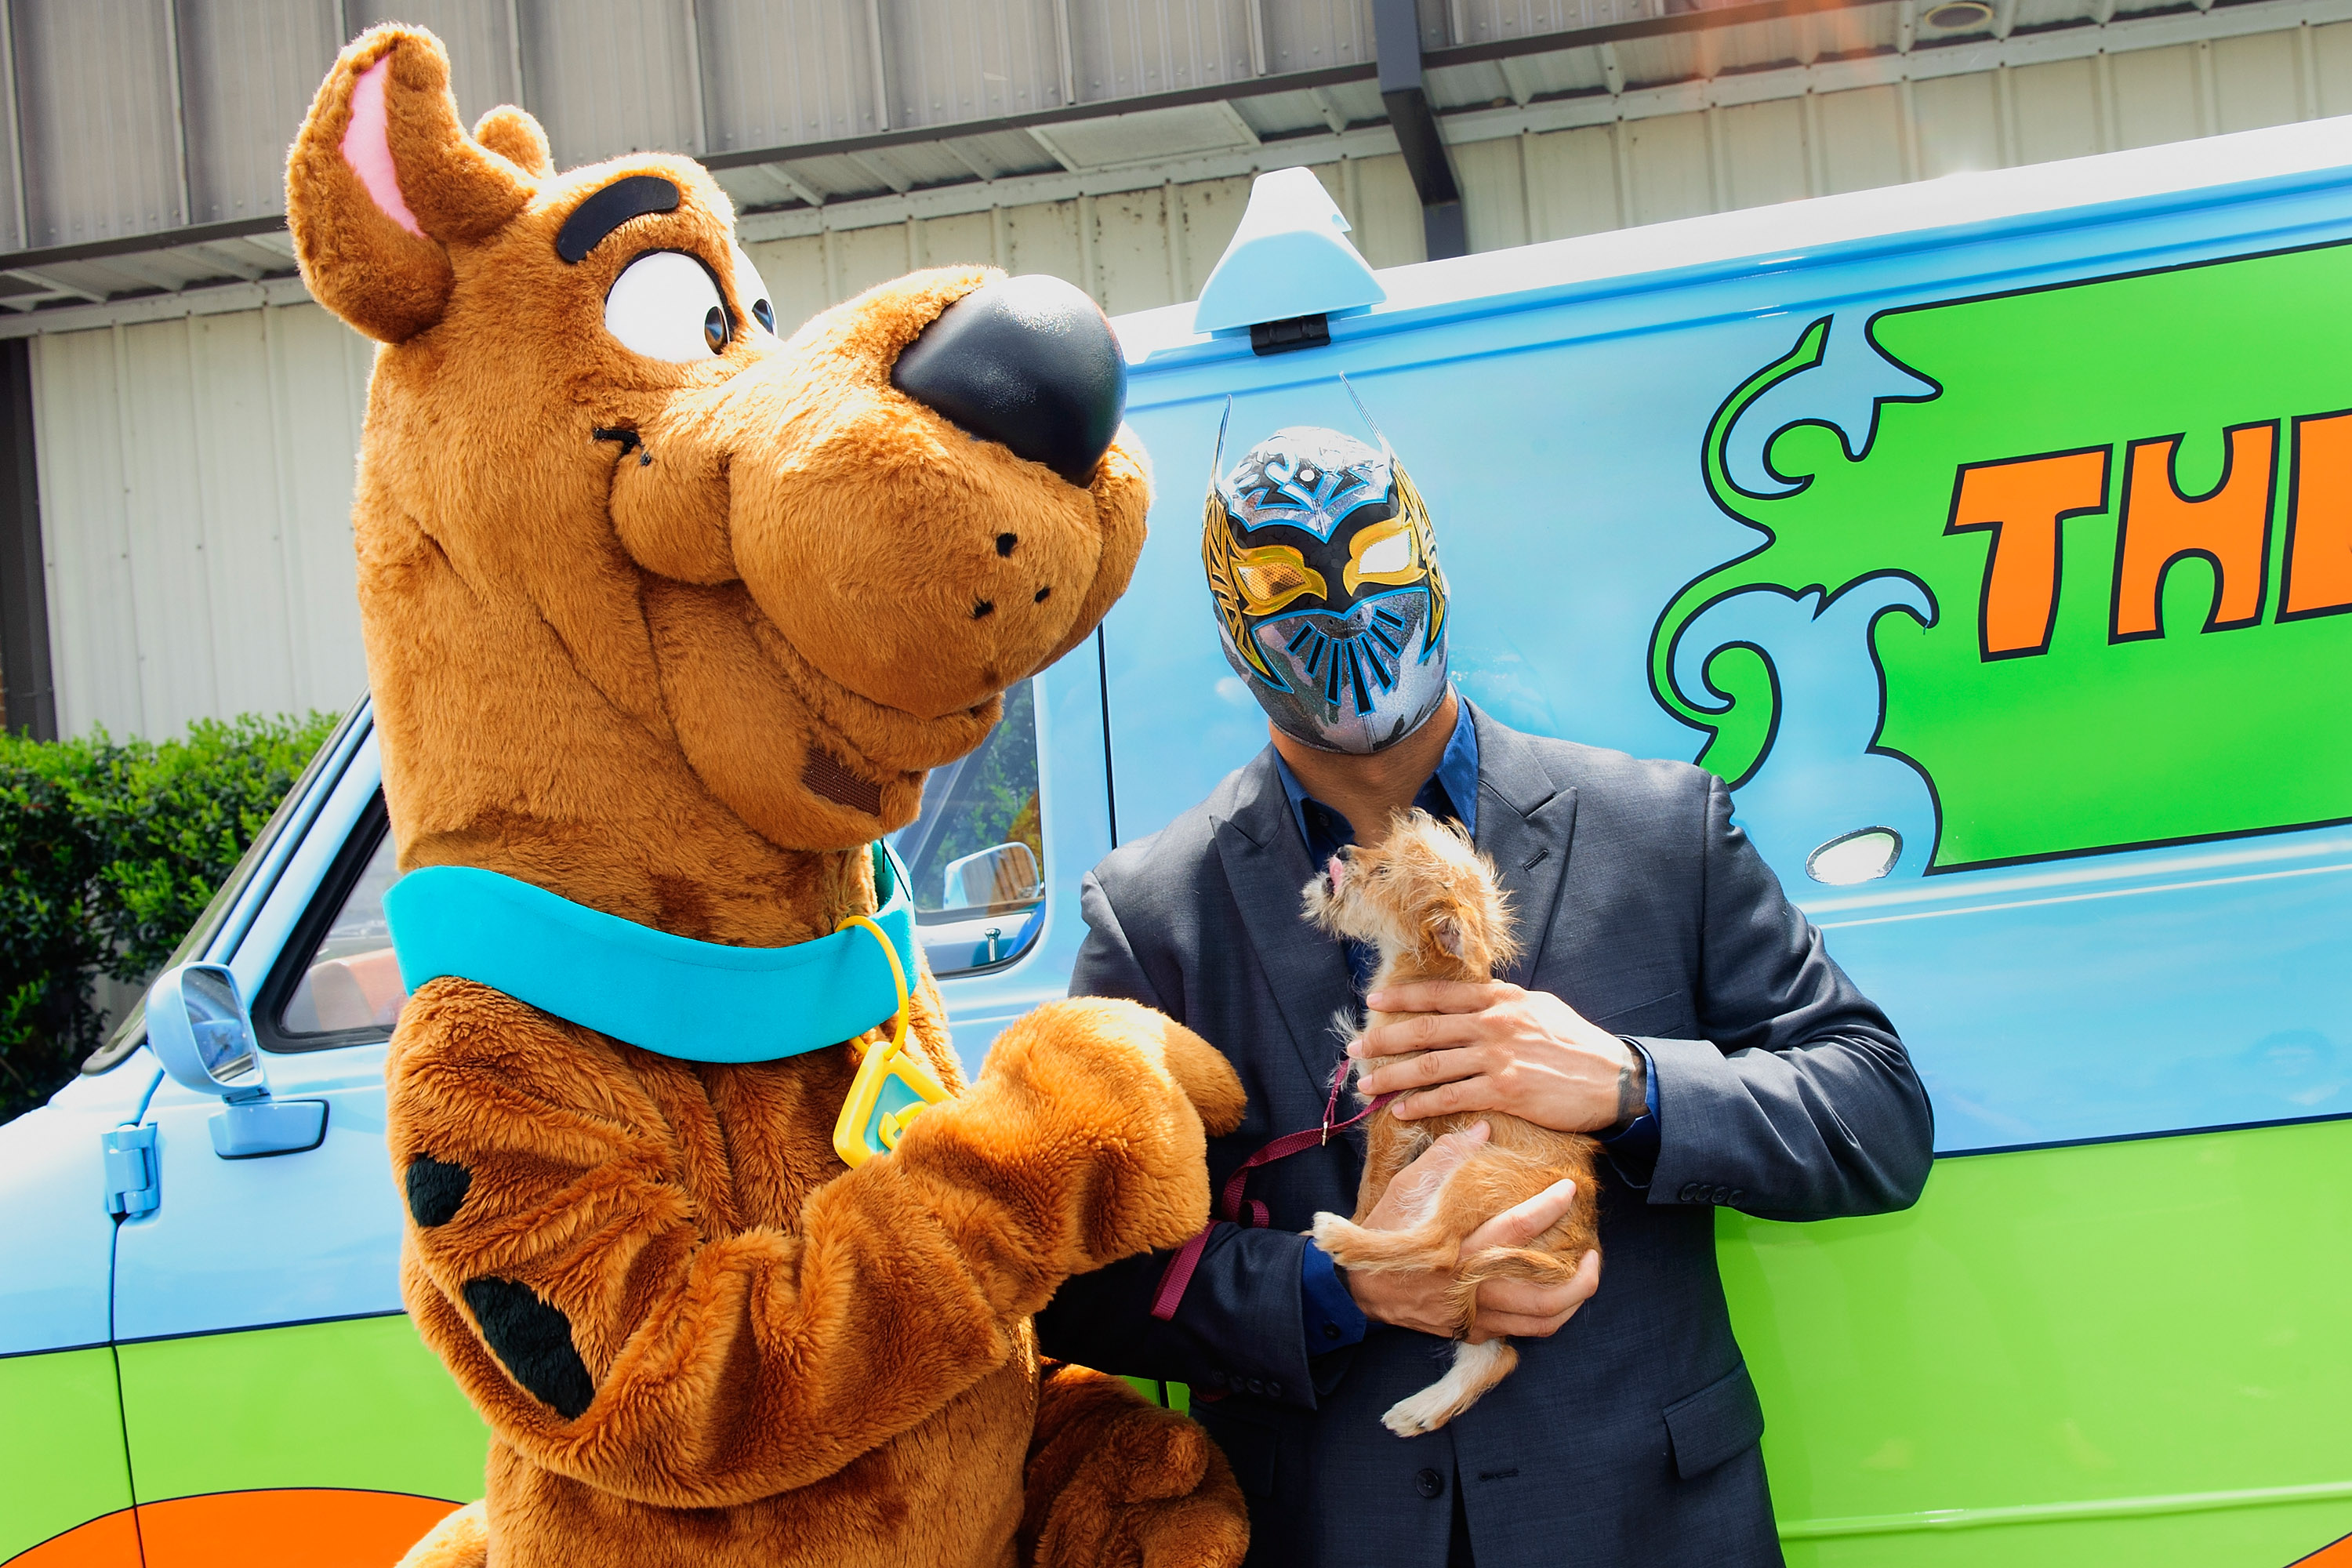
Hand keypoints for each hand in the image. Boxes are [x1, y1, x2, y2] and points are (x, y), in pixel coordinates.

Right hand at [1340, 1122, 1602, 1340]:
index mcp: (1455, 1248)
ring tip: (1584, 1278)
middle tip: (1593, 1253)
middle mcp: (1469, 1286)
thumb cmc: (1383, 1231)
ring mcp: (1472, 1314)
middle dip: (1580, 1276)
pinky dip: (1546, 1317)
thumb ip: (1446, 1158)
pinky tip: (1555, 1297)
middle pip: (1542, 1293)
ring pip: (1539, 1321)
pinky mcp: (1470, 1330)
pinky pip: (1521, 1332)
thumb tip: (1484, 1129)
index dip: (1548, 1207)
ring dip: (1572, 1302)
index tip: (1569, 1189)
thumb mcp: (1406, 1188)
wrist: (1357, 1287)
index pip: (1515, 1228)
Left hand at [1351, 981, 1643, 1134]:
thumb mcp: (1540, 1008)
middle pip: (1424, 1029)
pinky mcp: (1504, 1091)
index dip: (1402, 997)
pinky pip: (1451, 1097)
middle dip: (1383, 1039)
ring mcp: (1496, 1057)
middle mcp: (1493, 1023)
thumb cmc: (1576, 1044)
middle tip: (1353, 1049)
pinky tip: (1402, 1110)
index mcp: (1500, 998)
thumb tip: (1473, 1003)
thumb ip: (1503, 1005)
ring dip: (1392, 1075)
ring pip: (1430, 1065)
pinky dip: (1422, 1105)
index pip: (1439, 994)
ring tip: (1367, 1084)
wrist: (1613, 1078)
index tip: (1373, 1001)